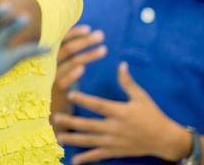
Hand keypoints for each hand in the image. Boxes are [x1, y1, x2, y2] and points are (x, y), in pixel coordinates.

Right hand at [52, 25, 105, 116]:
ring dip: (87, 55)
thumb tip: (82, 38)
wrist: (48, 113)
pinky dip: (71, 74)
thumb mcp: (59, 69)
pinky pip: (62, 81)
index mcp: (49, 57)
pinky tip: (82, 69)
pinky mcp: (53, 92)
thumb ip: (67, 56)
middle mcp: (47, 65)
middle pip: (66, 49)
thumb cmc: (57, 88)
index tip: (88, 28)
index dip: (73, 33)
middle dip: (84, 41)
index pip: (60, 40)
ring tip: (104, 50)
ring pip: (68, 63)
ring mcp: (50, 78)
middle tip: (101, 35)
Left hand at [53, 62, 190, 163]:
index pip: (99, 105)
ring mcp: (114, 141)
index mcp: (120, 112)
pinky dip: (86, 158)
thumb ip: (128, 82)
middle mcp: (115, 128)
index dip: (84, 100)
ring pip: (90, 141)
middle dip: (71, 122)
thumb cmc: (152, 115)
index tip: (70, 94)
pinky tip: (74, 161)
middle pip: (89, 125)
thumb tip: (121, 64)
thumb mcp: (141, 97)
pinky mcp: (115, 151)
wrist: (165, 139)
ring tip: (59, 137)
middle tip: (55, 118)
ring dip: (74, 139)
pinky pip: (98, 155)